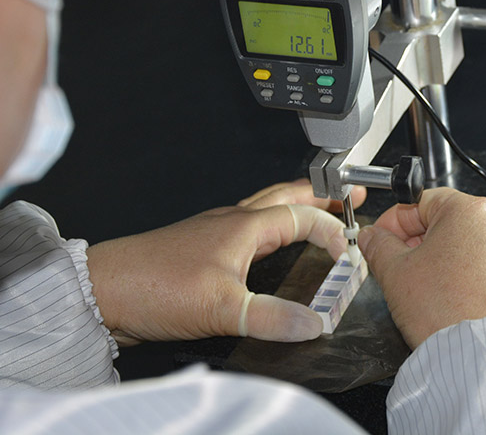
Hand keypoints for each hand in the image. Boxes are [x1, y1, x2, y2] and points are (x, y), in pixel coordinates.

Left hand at [86, 179, 365, 345]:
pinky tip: (270, 244)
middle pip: (287, 196)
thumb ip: (272, 317)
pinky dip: (273, 225)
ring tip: (318, 210)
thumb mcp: (221, 308)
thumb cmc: (154, 286)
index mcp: (244, 226)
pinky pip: (250, 225)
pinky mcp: (203, 248)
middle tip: (348, 195)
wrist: (103, 291)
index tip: (348, 255)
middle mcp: (233, 221)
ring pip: (268, 207)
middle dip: (321, 195)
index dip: (332, 231)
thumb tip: (315, 323)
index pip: (303, 217)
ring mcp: (216, 231)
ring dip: (298, 205)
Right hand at [358, 187, 485, 348]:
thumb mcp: (396, 274)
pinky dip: (473, 280)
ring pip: (470, 247)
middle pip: (447, 223)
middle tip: (400, 268)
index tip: (382, 239)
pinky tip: (456, 301)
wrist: (485, 358)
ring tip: (429, 291)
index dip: (394, 222)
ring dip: (446, 262)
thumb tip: (373, 237)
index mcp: (468, 211)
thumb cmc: (448, 313)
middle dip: (420, 243)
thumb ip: (378, 247)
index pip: (420, 201)